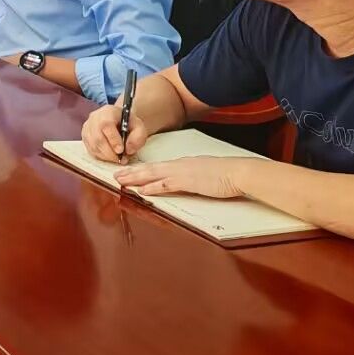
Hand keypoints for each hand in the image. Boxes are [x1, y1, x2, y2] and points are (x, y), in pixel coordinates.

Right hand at [82, 102, 149, 163]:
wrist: (119, 120)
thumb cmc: (129, 124)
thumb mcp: (139, 127)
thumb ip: (138, 138)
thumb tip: (128, 150)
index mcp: (108, 112)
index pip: (106, 125)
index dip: (113, 139)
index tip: (121, 150)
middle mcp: (94, 118)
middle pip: (98, 138)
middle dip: (110, 153)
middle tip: (121, 159)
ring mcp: (87, 128)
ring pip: (93, 146)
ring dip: (106, 156)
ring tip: (118, 158)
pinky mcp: (85, 137)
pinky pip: (91, 150)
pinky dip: (101, 157)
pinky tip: (110, 156)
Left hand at [114, 156, 248, 200]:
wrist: (238, 172)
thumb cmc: (226, 174)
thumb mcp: (205, 174)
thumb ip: (193, 177)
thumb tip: (187, 181)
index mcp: (183, 164)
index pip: (157, 166)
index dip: (141, 169)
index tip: (129, 171)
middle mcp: (179, 166)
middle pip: (149, 168)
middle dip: (131, 172)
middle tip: (115, 175)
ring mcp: (182, 173)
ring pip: (152, 174)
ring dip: (135, 178)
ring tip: (120, 181)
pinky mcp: (188, 182)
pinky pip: (166, 185)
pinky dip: (152, 187)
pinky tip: (141, 190)